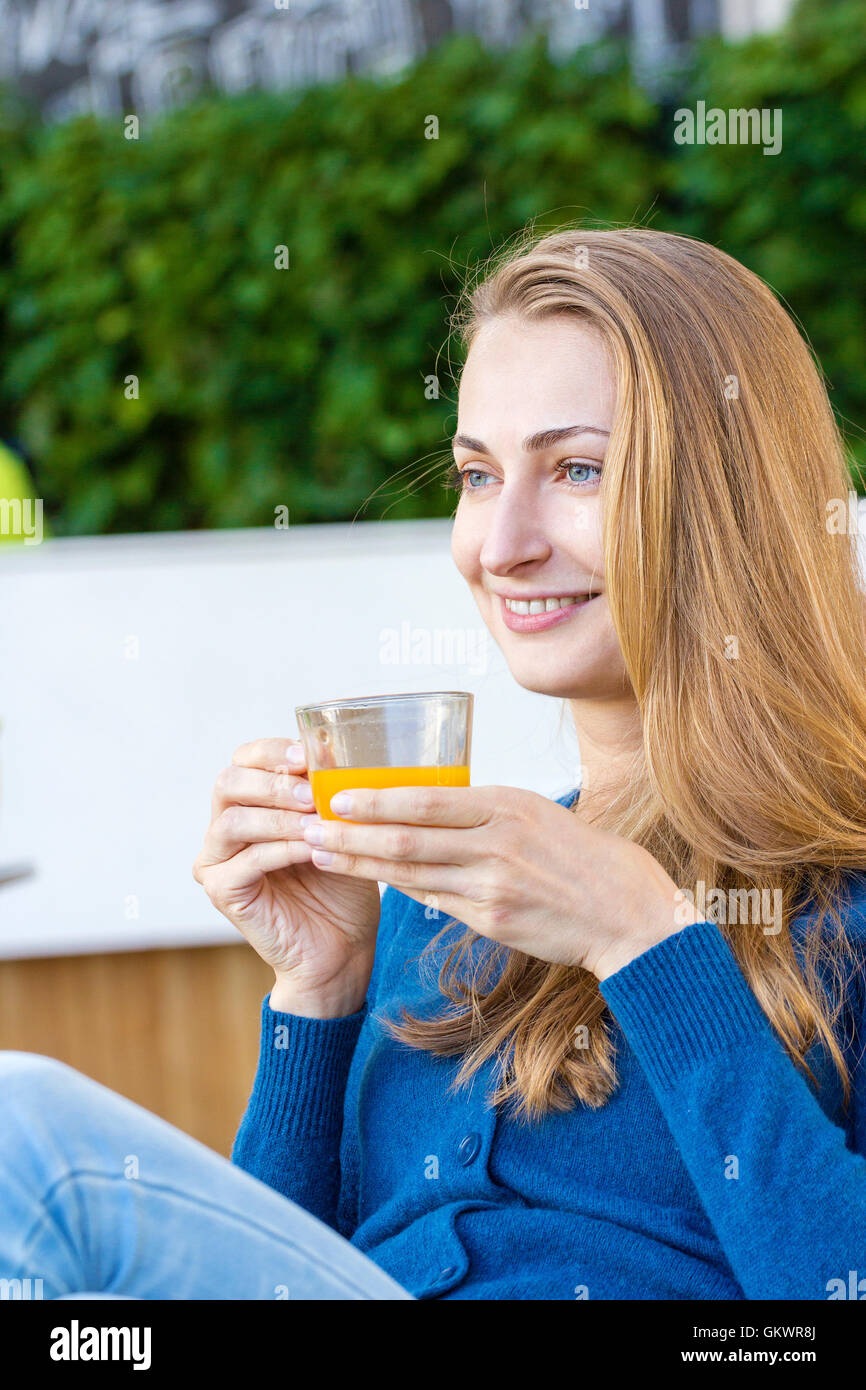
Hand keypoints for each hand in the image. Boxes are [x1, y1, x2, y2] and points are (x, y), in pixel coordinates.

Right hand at [193, 739, 381, 1014]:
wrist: (342, 948)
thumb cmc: (342, 883)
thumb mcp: (340, 827)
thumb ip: (328, 791)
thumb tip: (334, 746)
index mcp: (249, 802)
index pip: (245, 759)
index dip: (273, 751)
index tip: (309, 755)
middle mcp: (224, 827)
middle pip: (228, 781)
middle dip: (272, 780)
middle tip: (310, 790)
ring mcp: (217, 860)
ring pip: (232, 821)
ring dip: (279, 816)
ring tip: (316, 821)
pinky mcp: (222, 892)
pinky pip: (247, 861)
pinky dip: (283, 850)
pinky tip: (313, 850)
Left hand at [301, 784, 700, 980]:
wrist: (626, 912)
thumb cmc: (582, 858)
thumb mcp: (537, 814)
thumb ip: (485, 812)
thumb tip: (430, 805)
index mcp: (507, 807)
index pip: (427, 800)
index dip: (375, 799)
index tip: (336, 794)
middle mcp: (497, 843)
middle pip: (408, 836)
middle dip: (351, 831)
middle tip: (308, 824)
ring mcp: (493, 885)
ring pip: (411, 871)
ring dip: (361, 862)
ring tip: (322, 852)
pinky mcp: (491, 919)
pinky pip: (432, 900)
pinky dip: (397, 887)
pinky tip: (368, 879)